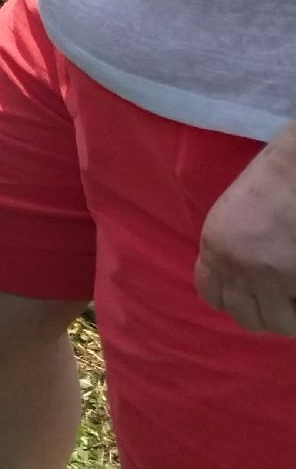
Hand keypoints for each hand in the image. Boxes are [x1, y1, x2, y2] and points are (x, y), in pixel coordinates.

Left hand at [195, 127, 295, 336]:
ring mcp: (270, 277)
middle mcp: (236, 267)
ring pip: (279, 322)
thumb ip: (232, 247)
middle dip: (267, 313)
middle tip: (286, 300)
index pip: (212, 296)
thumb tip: (243, 280)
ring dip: (291, 314)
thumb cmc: (276, 179)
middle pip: (247, 317)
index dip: (235, 300)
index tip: (254, 296)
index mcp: (214, 247)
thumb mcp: (235, 213)